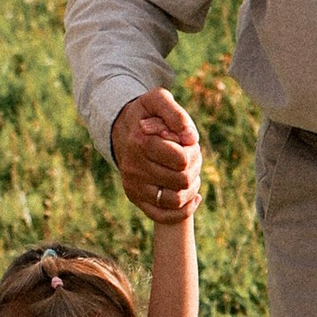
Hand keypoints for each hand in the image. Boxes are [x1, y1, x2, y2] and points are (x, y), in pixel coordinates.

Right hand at [110, 88, 202, 222]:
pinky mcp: (136, 199)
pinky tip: (194, 196)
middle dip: (195, 166)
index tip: (188, 141)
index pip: (181, 159)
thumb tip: (190, 138)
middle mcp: (133, 168)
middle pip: (182, 180)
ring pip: (176, 200)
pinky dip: (184, 210)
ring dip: (192, 187)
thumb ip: (176, 114)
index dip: (192, 150)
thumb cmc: (146, 114)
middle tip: (193, 155)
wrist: (122, 129)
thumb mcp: (158, 100)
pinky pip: (164, 216)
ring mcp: (134, 186)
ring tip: (191, 172)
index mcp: (139, 143)